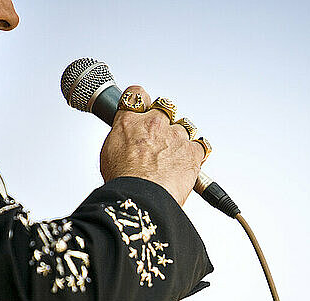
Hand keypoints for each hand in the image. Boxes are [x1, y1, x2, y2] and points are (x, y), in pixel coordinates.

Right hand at [100, 86, 205, 206]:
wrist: (141, 198)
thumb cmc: (123, 182)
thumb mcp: (109, 155)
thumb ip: (121, 139)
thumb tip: (125, 140)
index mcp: (130, 122)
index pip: (136, 94)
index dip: (141, 100)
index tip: (143, 107)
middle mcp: (154, 123)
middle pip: (164, 108)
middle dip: (163, 120)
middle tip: (158, 141)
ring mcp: (175, 135)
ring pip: (184, 126)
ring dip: (180, 139)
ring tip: (172, 159)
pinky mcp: (192, 151)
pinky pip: (201, 145)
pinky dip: (196, 154)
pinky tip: (187, 164)